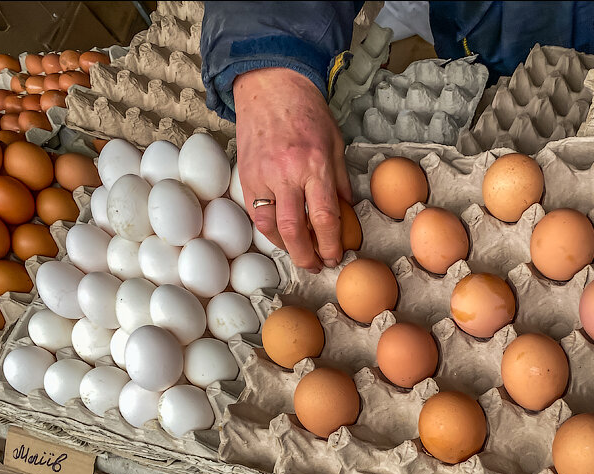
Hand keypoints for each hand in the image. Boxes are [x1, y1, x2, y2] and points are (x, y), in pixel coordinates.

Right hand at [234, 67, 351, 271]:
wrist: (272, 88)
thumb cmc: (308, 113)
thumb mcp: (336, 143)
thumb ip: (341, 180)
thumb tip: (347, 212)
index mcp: (315, 165)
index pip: (325, 217)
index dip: (330, 245)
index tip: (335, 257)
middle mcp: (287, 174)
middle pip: (295, 230)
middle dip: (306, 255)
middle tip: (315, 266)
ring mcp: (263, 176)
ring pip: (269, 226)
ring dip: (285, 247)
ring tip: (298, 253)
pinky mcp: (246, 176)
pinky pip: (255, 212)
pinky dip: (268, 228)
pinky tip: (280, 233)